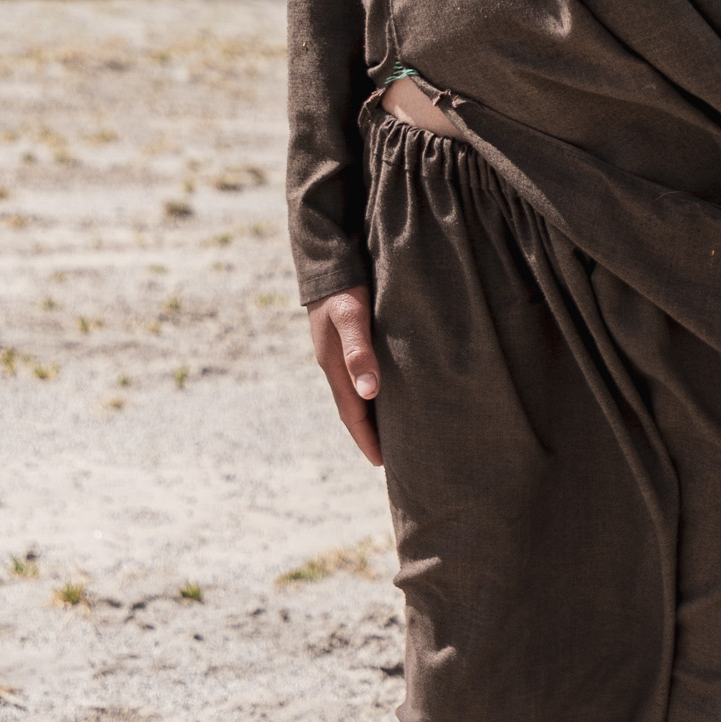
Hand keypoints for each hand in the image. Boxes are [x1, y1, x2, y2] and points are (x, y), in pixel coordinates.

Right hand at [307, 286, 381, 466]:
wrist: (325, 257)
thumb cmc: (342, 287)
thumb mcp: (351, 316)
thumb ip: (359, 351)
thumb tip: (369, 392)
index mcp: (334, 366)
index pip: (352, 414)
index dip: (368, 440)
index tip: (385, 464)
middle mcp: (334, 364)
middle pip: (353, 408)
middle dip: (370, 434)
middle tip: (395, 457)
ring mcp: (338, 351)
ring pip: (357, 392)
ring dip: (371, 414)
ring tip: (394, 431)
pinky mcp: (346, 338)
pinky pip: (359, 374)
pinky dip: (371, 391)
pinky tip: (386, 389)